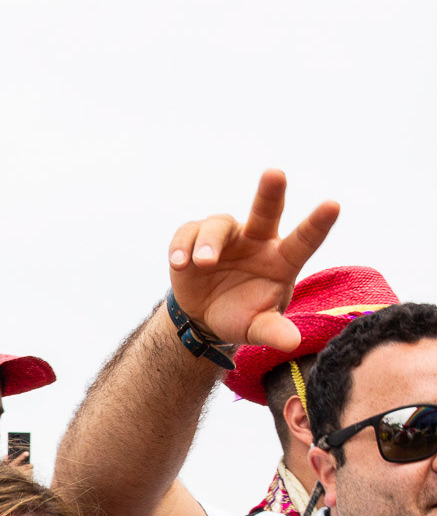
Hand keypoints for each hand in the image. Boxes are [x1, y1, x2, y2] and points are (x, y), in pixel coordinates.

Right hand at [168, 169, 339, 350]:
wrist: (205, 317)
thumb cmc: (241, 316)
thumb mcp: (257, 328)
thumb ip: (273, 332)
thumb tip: (293, 342)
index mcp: (281, 259)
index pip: (304, 240)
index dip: (317, 224)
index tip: (334, 205)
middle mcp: (256, 240)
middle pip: (266, 211)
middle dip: (270, 192)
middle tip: (275, 174)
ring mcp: (226, 237)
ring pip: (219, 225)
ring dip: (210, 242)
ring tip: (202, 264)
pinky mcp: (195, 238)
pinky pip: (188, 233)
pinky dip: (183, 246)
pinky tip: (180, 263)